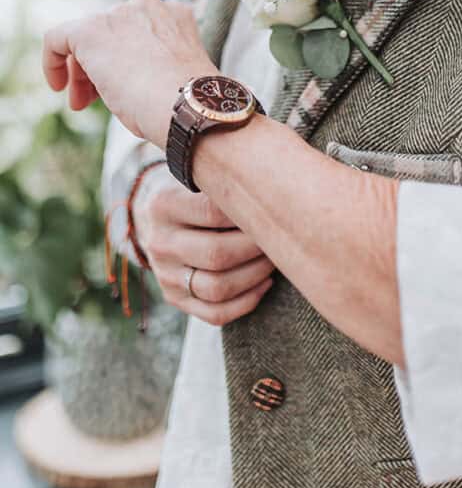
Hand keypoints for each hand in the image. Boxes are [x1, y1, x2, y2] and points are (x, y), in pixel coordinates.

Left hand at [41, 0, 218, 149]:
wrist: (189, 108)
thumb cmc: (187, 105)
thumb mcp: (174, 76)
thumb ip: (152, 64)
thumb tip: (129, 81)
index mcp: (173, 14)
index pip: (134, 31)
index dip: (120, 60)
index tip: (116, 88)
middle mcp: (146, 6)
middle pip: (108, 32)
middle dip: (97, 67)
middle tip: (90, 99)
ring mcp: (119, 14)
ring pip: (86, 37)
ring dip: (80, 70)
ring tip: (80, 102)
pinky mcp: (90, 30)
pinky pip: (58, 37)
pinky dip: (52, 60)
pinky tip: (57, 85)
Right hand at [133, 175, 274, 325]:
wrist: (157, 216)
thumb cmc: (194, 189)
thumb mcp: (198, 173)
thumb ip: (225, 176)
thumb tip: (274, 184)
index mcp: (164, 205)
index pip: (212, 213)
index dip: (248, 214)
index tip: (273, 207)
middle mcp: (160, 243)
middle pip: (216, 254)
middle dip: (256, 248)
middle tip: (279, 236)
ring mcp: (166, 275)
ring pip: (217, 288)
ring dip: (255, 275)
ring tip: (274, 259)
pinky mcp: (175, 299)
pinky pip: (215, 313)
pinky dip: (247, 302)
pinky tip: (265, 283)